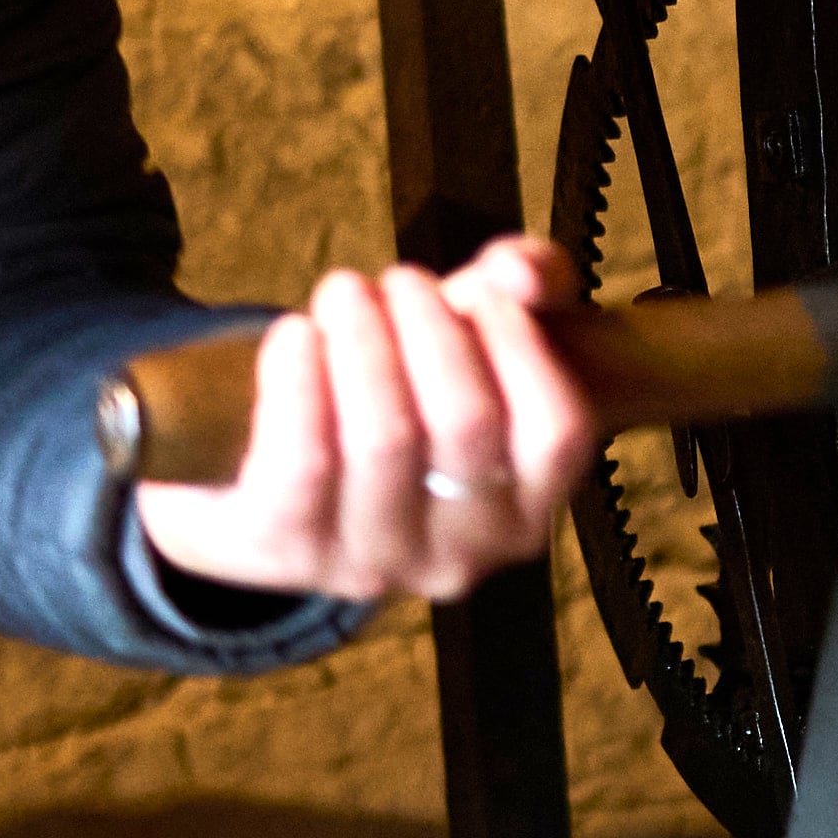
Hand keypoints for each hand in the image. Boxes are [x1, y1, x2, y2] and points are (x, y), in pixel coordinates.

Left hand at [134, 237, 596, 603]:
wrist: (281, 465)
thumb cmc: (408, 386)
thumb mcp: (480, 333)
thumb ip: (525, 282)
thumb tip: (519, 274)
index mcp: (527, 509)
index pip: (556, 432)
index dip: (519, 345)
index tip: (480, 288)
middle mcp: (464, 554)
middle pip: (465, 423)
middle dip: (430, 326)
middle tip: (401, 279)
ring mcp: (378, 563)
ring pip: (383, 440)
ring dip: (362, 341)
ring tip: (345, 292)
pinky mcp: (293, 550)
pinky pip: (302, 462)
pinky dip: (297, 380)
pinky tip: (296, 334)